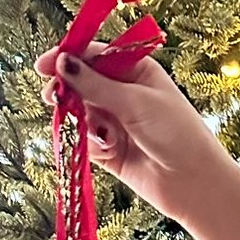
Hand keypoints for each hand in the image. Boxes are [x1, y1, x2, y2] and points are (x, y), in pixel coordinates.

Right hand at [35, 41, 218, 221]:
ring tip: (89, 131)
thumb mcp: (135, 102)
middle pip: (82, 83)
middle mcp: (124, 94)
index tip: (44, 65)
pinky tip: (104, 151)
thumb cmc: (176, 134)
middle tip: (53, 98)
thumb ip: (96, 85)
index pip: (94, 55)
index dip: (67, 57)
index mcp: (135, 71)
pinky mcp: (110, 151)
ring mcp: (116, 122)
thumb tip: (62, 62)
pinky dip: (88, 145)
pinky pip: (86, 142)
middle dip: (67, 90)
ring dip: (78, 120)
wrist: (195, 184)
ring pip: (81, 113)